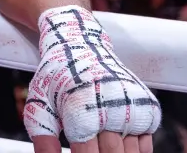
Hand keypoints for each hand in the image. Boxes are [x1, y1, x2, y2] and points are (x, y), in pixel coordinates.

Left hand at [25, 6, 159, 152]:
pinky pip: (146, 145)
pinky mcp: (147, 107)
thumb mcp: (40, 102)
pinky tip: (117, 138)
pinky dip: (134, 149)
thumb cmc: (58, 75)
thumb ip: (43, 136)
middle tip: (91, 146)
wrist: (80, 44)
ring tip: (100, 139)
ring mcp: (132, 107)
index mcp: (82, 110)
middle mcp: (110, 108)